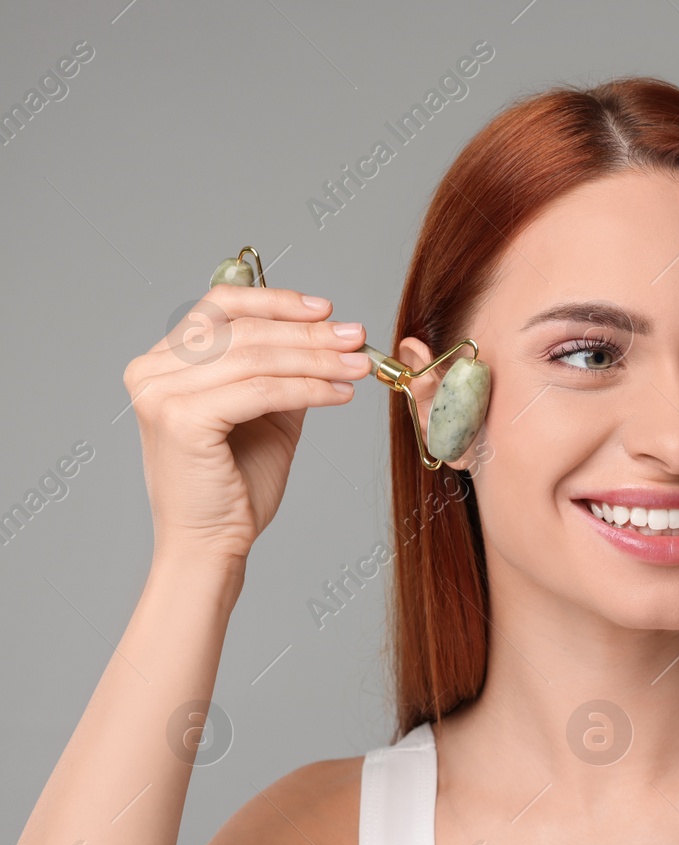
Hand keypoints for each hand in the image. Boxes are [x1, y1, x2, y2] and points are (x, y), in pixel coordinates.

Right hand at [122, 285, 369, 567]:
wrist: (211, 541)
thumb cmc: (236, 483)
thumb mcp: (266, 413)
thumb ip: (283, 371)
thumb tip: (328, 335)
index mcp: (164, 362)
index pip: (222, 307)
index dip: (277, 301)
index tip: (326, 310)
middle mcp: (152, 370)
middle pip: (245, 331)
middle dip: (309, 333)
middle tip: (356, 338)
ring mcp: (160, 393)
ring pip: (257, 359)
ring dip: (318, 360)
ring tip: (359, 367)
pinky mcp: (181, 418)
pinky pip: (261, 391)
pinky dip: (308, 389)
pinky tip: (340, 395)